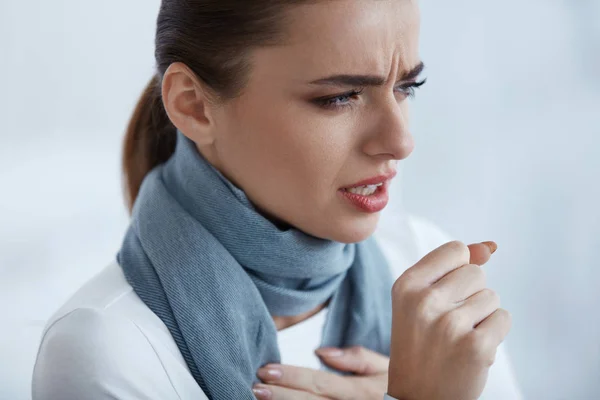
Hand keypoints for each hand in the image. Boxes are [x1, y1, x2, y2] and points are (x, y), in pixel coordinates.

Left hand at [253, 346, 388, 398]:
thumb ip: (356, 359)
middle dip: (280, 395)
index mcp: (360, 391)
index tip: (267, 369)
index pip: (319, 382)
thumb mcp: (386, 367)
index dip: (292, 376)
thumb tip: (321, 352)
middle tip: (255, 386)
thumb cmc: (400, 387)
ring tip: (260, 399)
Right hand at [388, 241, 511, 399]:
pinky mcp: (475, 347)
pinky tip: (472, 349)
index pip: (456, 250)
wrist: (417, 396)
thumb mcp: (420, 301)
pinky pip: (503, 319)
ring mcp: (450, 325)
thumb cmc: (420, 343)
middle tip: (448, 321)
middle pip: (476, 272)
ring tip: (458, 336)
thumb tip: (489, 247)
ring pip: (492, 296)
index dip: (459, 269)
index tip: (445, 293)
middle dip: (471, 294)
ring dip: (482, 315)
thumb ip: (450, 269)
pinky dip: (494, 333)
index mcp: (406, 285)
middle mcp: (424, 301)